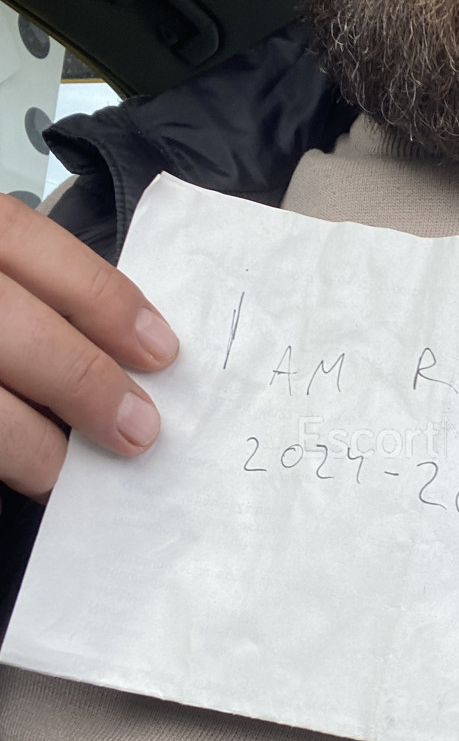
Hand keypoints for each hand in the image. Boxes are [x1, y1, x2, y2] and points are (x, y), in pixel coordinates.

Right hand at [0, 193, 178, 502]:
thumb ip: (14, 289)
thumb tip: (118, 353)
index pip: (21, 238)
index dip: (100, 297)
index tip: (161, 352)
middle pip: (6, 326)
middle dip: (80, 381)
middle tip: (137, 431)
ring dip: (28, 445)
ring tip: (63, 476)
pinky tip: (3, 501)